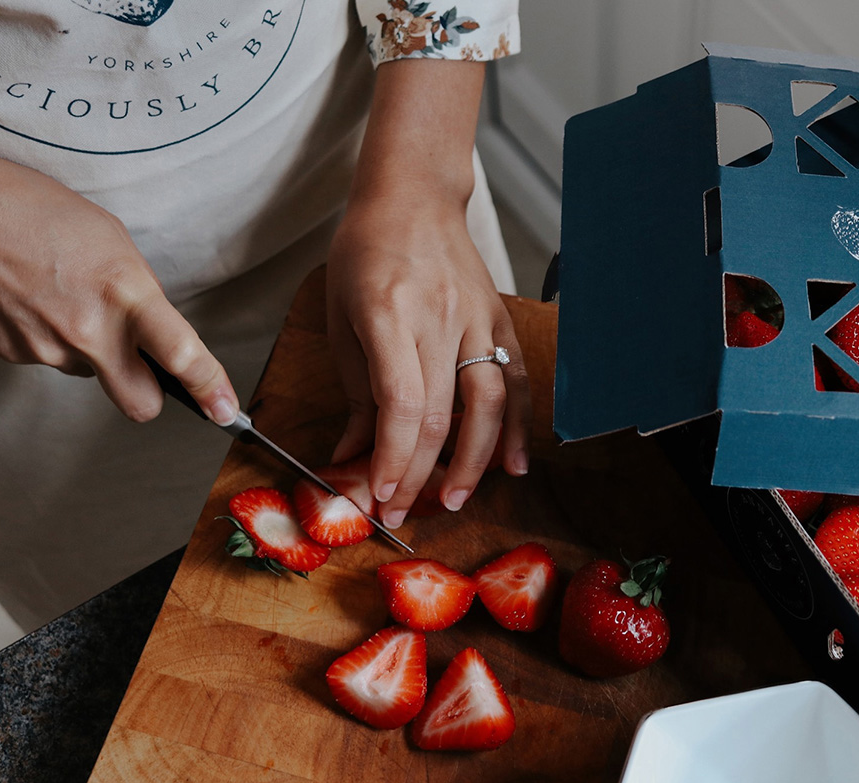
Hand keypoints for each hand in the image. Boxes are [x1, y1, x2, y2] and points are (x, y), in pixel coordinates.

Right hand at [0, 145, 237, 422]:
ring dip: (93, 351)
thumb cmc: (33, 210)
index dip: (210, 387)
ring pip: (92, 374)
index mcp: (124, 293)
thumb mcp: (112, 241)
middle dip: (150, 394)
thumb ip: (140, 292)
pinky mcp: (15, 354)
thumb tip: (154, 328)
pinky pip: (54, 360)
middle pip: (140, 404)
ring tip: (70, 298)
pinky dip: (55, 338)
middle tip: (146, 366)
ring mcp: (48, 348)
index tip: (225, 408)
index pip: (180, 354)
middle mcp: (88, 330)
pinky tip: (40, 301)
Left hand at [326, 198, 531, 528]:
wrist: (414, 196)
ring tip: (453, 499)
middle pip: (440, 414)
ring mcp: (478, 318)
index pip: (400, 403)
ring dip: (474, 461)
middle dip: (420, 474)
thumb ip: (355, 390)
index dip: (393, 458)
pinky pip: (516, 381)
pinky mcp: (500, 320)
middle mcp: (440, 317)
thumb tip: (355, 454)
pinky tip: (512, 465)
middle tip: (402, 511)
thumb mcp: (342, 318)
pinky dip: (517, 427)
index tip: (380, 495)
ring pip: (488, 403)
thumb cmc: (367, 251)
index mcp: (389, 314)